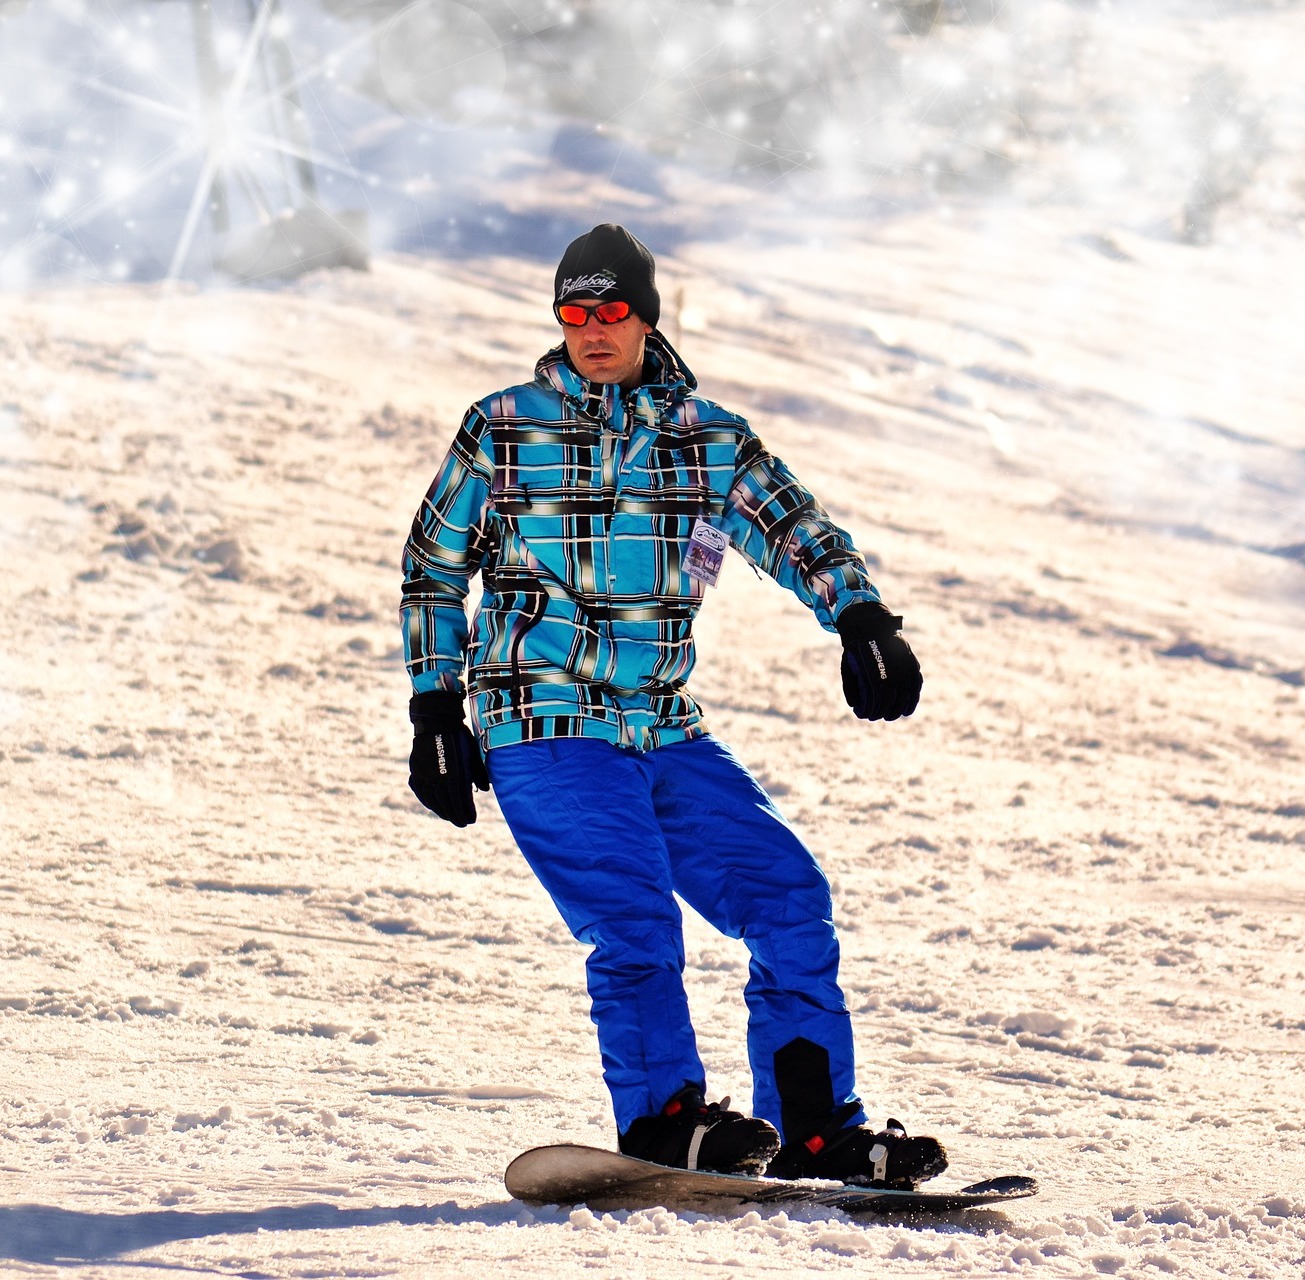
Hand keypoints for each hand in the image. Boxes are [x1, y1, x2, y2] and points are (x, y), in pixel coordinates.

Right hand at [408, 691, 489, 825]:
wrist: (436, 722)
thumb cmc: (459, 738)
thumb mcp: (473, 754)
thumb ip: (478, 774)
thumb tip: (484, 790)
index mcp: (454, 775)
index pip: (460, 801)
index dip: (466, 812)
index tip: (471, 820)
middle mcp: (438, 779)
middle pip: (446, 805)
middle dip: (455, 816)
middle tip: (462, 823)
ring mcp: (424, 776)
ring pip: (432, 800)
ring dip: (441, 811)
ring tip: (449, 816)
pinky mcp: (416, 771)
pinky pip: (421, 792)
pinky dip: (428, 801)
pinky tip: (433, 805)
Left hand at [835, 601, 921, 721]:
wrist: (870, 625)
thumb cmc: (856, 649)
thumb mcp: (848, 665)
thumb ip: (850, 685)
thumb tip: (855, 705)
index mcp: (872, 666)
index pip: (875, 695)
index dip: (872, 708)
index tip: (866, 716)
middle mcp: (890, 665)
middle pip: (892, 695)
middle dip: (886, 710)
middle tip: (880, 717)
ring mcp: (902, 662)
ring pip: (906, 691)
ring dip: (900, 707)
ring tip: (893, 716)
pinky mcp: (910, 660)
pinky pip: (915, 682)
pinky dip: (913, 697)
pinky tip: (908, 709)